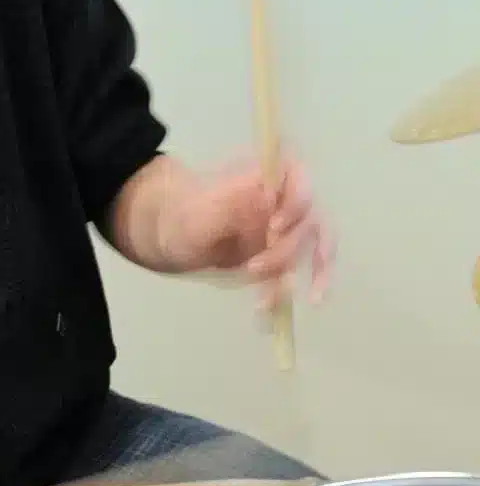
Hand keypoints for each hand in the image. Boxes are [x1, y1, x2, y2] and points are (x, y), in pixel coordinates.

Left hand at [165, 156, 334, 307]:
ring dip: (290, 276)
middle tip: (253, 268)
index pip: (300, 178)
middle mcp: (283, 200)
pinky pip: (296, 273)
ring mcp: (287, 229)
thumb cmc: (185, 216)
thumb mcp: (200, 211)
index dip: (297, 202)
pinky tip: (268, 307)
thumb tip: (266, 196)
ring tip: (267, 300)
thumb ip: (232, 204)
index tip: (275, 225)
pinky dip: (286, 291)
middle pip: (308, 221)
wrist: (174, 237)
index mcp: (265, 177)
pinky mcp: (283, 255)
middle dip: (286, 250)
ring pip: (312, 250)